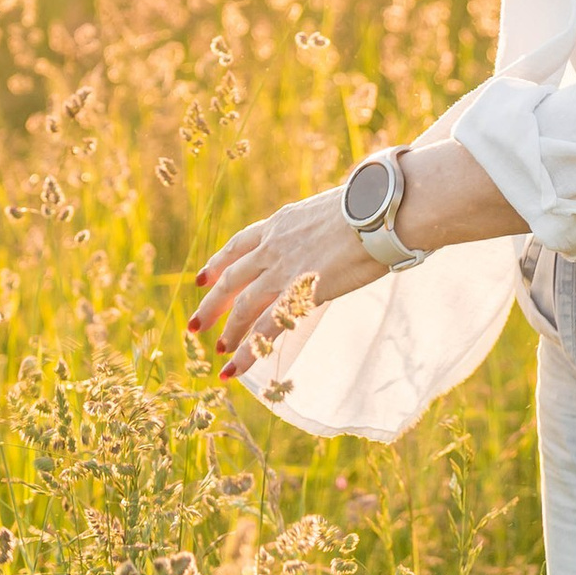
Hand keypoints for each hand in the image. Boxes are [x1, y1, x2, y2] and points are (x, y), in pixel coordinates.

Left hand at [194, 184, 378, 380]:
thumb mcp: (331, 210)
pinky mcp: (299, 293)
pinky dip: (248, 350)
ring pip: (243, 305)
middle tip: (196, 326)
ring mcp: (283, 270)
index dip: (218, 263)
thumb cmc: (371, 207)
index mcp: (281, 223)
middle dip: (211, 304)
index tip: (201, 279)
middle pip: (231, 279)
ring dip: (229, 331)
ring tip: (219, 352)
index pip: (239, 244)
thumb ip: (321, 226)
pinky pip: (266, 327)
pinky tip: (236, 367)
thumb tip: (337, 231)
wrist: (378, 214)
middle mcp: (274, 246)